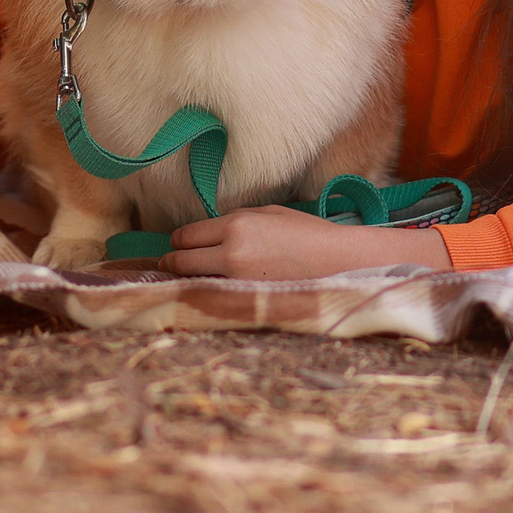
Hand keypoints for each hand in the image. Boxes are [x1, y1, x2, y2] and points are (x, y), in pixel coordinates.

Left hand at [160, 207, 449, 279]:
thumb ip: (237, 222)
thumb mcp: (271, 213)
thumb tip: (210, 232)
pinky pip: (213, 296)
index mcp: (237, 224)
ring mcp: (237, 278)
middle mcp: (231, 250)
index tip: (178, 245)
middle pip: (180, 259)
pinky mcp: (246, 299)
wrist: (339, 262)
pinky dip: (208, 294)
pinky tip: (210, 293)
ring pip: (192, 280)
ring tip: (189, 280)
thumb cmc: (309, 234)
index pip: (186, 235)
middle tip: (172, 264)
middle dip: (174, 261)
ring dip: (188, 280)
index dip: (179, 241)